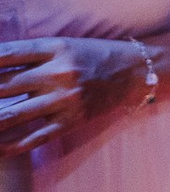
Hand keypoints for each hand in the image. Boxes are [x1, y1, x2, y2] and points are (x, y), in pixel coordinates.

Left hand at [0, 38, 150, 156]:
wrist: (134, 72)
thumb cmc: (94, 55)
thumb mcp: (64, 45)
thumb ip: (30, 55)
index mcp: (55, 48)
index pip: (6, 55)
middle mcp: (58, 73)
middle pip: (3, 86)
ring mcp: (64, 99)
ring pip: (11, 116)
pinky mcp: (70, 121)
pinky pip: (32, 138)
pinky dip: (8, 146)